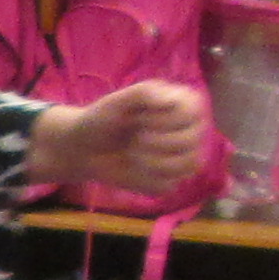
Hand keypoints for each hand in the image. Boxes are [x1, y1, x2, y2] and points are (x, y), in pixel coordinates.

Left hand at [28, 78, 211, 200]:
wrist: (84, 147)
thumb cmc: (104, 118)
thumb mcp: (119, 99)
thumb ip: (144, 93)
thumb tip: (170, 100)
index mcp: (183, 105)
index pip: (194, 113)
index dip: (166, 119)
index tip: (140, 117)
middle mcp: (189, 131)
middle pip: (191, 141)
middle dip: (156, 141)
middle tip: (134, 138)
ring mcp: (181, 159)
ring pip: (187, 166)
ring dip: (153, 162)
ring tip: (133, 153)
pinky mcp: (168, 182)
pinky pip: (167, 186)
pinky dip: (144, 179)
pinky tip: (132, 169)